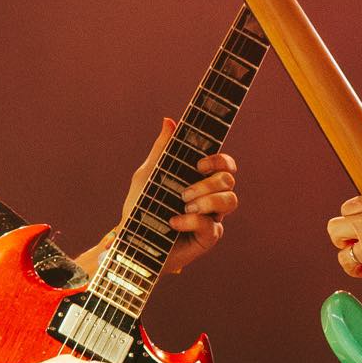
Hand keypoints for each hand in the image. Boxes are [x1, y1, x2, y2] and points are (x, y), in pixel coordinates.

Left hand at [124, 118, 238, 274]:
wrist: (130, 241)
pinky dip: (192, 221)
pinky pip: (212, 226)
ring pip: (231, 201)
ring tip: (184, 205)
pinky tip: (174, 222)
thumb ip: (161, 149)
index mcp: (200, 179)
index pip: (225, 165)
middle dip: (207, 184)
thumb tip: (169, 121)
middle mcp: (210, 197)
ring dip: (207, 200)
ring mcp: (211, 218)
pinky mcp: (207, 238)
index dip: (221, 160)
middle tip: (183, 193)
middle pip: (229, 181)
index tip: (199, 164)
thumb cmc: (140, 208)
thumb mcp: (147, 175)